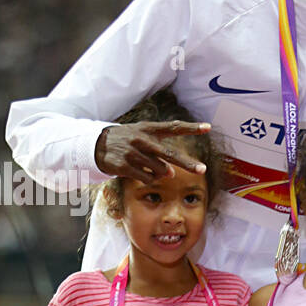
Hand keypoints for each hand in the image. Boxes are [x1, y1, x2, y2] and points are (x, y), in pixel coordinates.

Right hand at [95, 120, 209, 181]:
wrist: (96, 144)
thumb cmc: (127, 140)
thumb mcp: (142, 134)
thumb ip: (160, 150)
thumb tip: (171, 173)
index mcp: (149, 129)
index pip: (173, 127)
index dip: (191, 127)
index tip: (208, 127)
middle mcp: (142, 140)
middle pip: (170, 154)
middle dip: (187, 163)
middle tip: (202, 170)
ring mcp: (133, 153)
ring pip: (160, 171)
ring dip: (162, 173)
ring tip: (149, 166)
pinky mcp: (124, 166)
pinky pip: (147, 178)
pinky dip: (149, 178)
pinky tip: (140, 172)